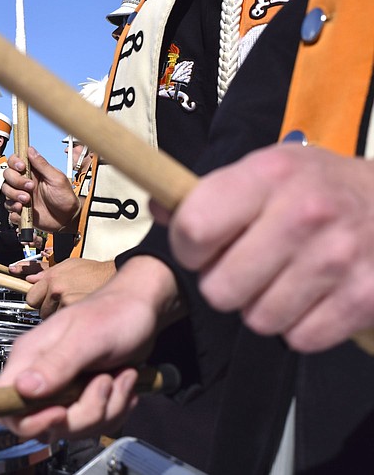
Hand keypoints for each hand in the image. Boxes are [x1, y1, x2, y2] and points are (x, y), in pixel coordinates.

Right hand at [0, 256, 177, 440]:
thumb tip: (23, 388)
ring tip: (119, 377)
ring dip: (106, 408)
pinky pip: (95, 423)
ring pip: (74, 426)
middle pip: (46, 424)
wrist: (141, 310)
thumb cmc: (113, 314)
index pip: (6, 401)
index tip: (60, 413)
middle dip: (83, 414)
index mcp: (31, 357)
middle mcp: (42, 375)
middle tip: (104, 383)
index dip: (28, 420)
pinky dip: (116, 408)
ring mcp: (63, 389)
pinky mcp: (83, 397)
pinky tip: (123, 382)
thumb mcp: (86, 337)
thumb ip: (56, 363)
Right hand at [2, 147, 80, 232]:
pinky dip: (14, 210)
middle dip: (16, 181)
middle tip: (30, 187)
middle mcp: (25, 183)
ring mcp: (21, 196)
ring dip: (14, 195)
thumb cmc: (65, 198)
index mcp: (33, 172)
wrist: (67, 220)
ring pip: (6, 191)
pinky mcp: (20, 210)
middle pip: (7, 175)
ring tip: (27, 200)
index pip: (15, 162)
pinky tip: (23, 210)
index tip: (22, 168)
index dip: (14, 162)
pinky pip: (9, 209)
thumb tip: (31, 150)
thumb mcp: (57, 178)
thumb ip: (42, 164)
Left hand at [11, 258, 114, 317]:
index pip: (30, 297)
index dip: (36, 300)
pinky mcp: (76, 313)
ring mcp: (66, 302)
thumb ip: (47, 272)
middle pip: (39, 311)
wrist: (113, 275)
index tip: (41, 300)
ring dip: (58, 315)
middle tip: (60, 303)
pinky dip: (69, 319)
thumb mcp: (68, 265)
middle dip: (47, 309)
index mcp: (52, 278)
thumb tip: (30, 278)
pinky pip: (64, 321)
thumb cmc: (93, 271)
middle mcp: (56, 290)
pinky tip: (78, 311)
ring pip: (52, 319)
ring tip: (72, 306)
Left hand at [160, 145, 373, 352]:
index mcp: (268, 175)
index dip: (188, 247)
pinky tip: (310, 296)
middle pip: (220, 289)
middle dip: (224, 284)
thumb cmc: (313, 188)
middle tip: (246, 267)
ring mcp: (338, 258)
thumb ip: (205, 193)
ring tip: (280, 279)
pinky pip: (300, 339)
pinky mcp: (365, 297)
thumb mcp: (262, 170)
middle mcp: (304, 214)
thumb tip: (158, 207)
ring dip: (261, 307)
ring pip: (258, 320)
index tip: (203, 246)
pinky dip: (300, 326)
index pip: (194, 229)